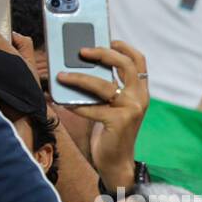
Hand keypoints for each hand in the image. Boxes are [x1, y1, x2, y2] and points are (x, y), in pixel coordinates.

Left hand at [59, 40, 149, 191]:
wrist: (116, 162)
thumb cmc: (109, 130)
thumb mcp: (112, 105)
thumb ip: (106, 86)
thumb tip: (80, 64)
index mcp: (140, 91)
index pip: (139, 61)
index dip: (123, 46)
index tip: (106, 39)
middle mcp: (140, 98)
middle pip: (125, 64)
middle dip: (102, 53)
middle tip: (81, 51)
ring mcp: (131, 110)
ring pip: (103, 85)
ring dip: (79, 78)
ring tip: (62, 76)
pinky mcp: (119, 122)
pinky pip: (91, 107)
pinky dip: (75, 105)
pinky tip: (62, 102)